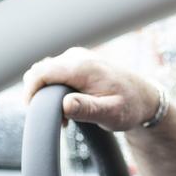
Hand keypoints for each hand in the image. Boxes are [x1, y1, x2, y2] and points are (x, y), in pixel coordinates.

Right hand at [21, 47, 161, 131]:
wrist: (145, 98)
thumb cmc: (130, 107)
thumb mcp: (110, 114)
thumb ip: (86, 109)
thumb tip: (64, 105)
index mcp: (82, 67)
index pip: (41, 72)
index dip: (30, 92)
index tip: (32, 111)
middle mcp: (77, 57)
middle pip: (39, 71)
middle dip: (38, 95)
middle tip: (56, 119)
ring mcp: (77, 57)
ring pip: (45, 72)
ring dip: (46, 94)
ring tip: (64, 116)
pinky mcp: (77, 62)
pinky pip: (54, 72)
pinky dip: (54, 89)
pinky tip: (67, 107)